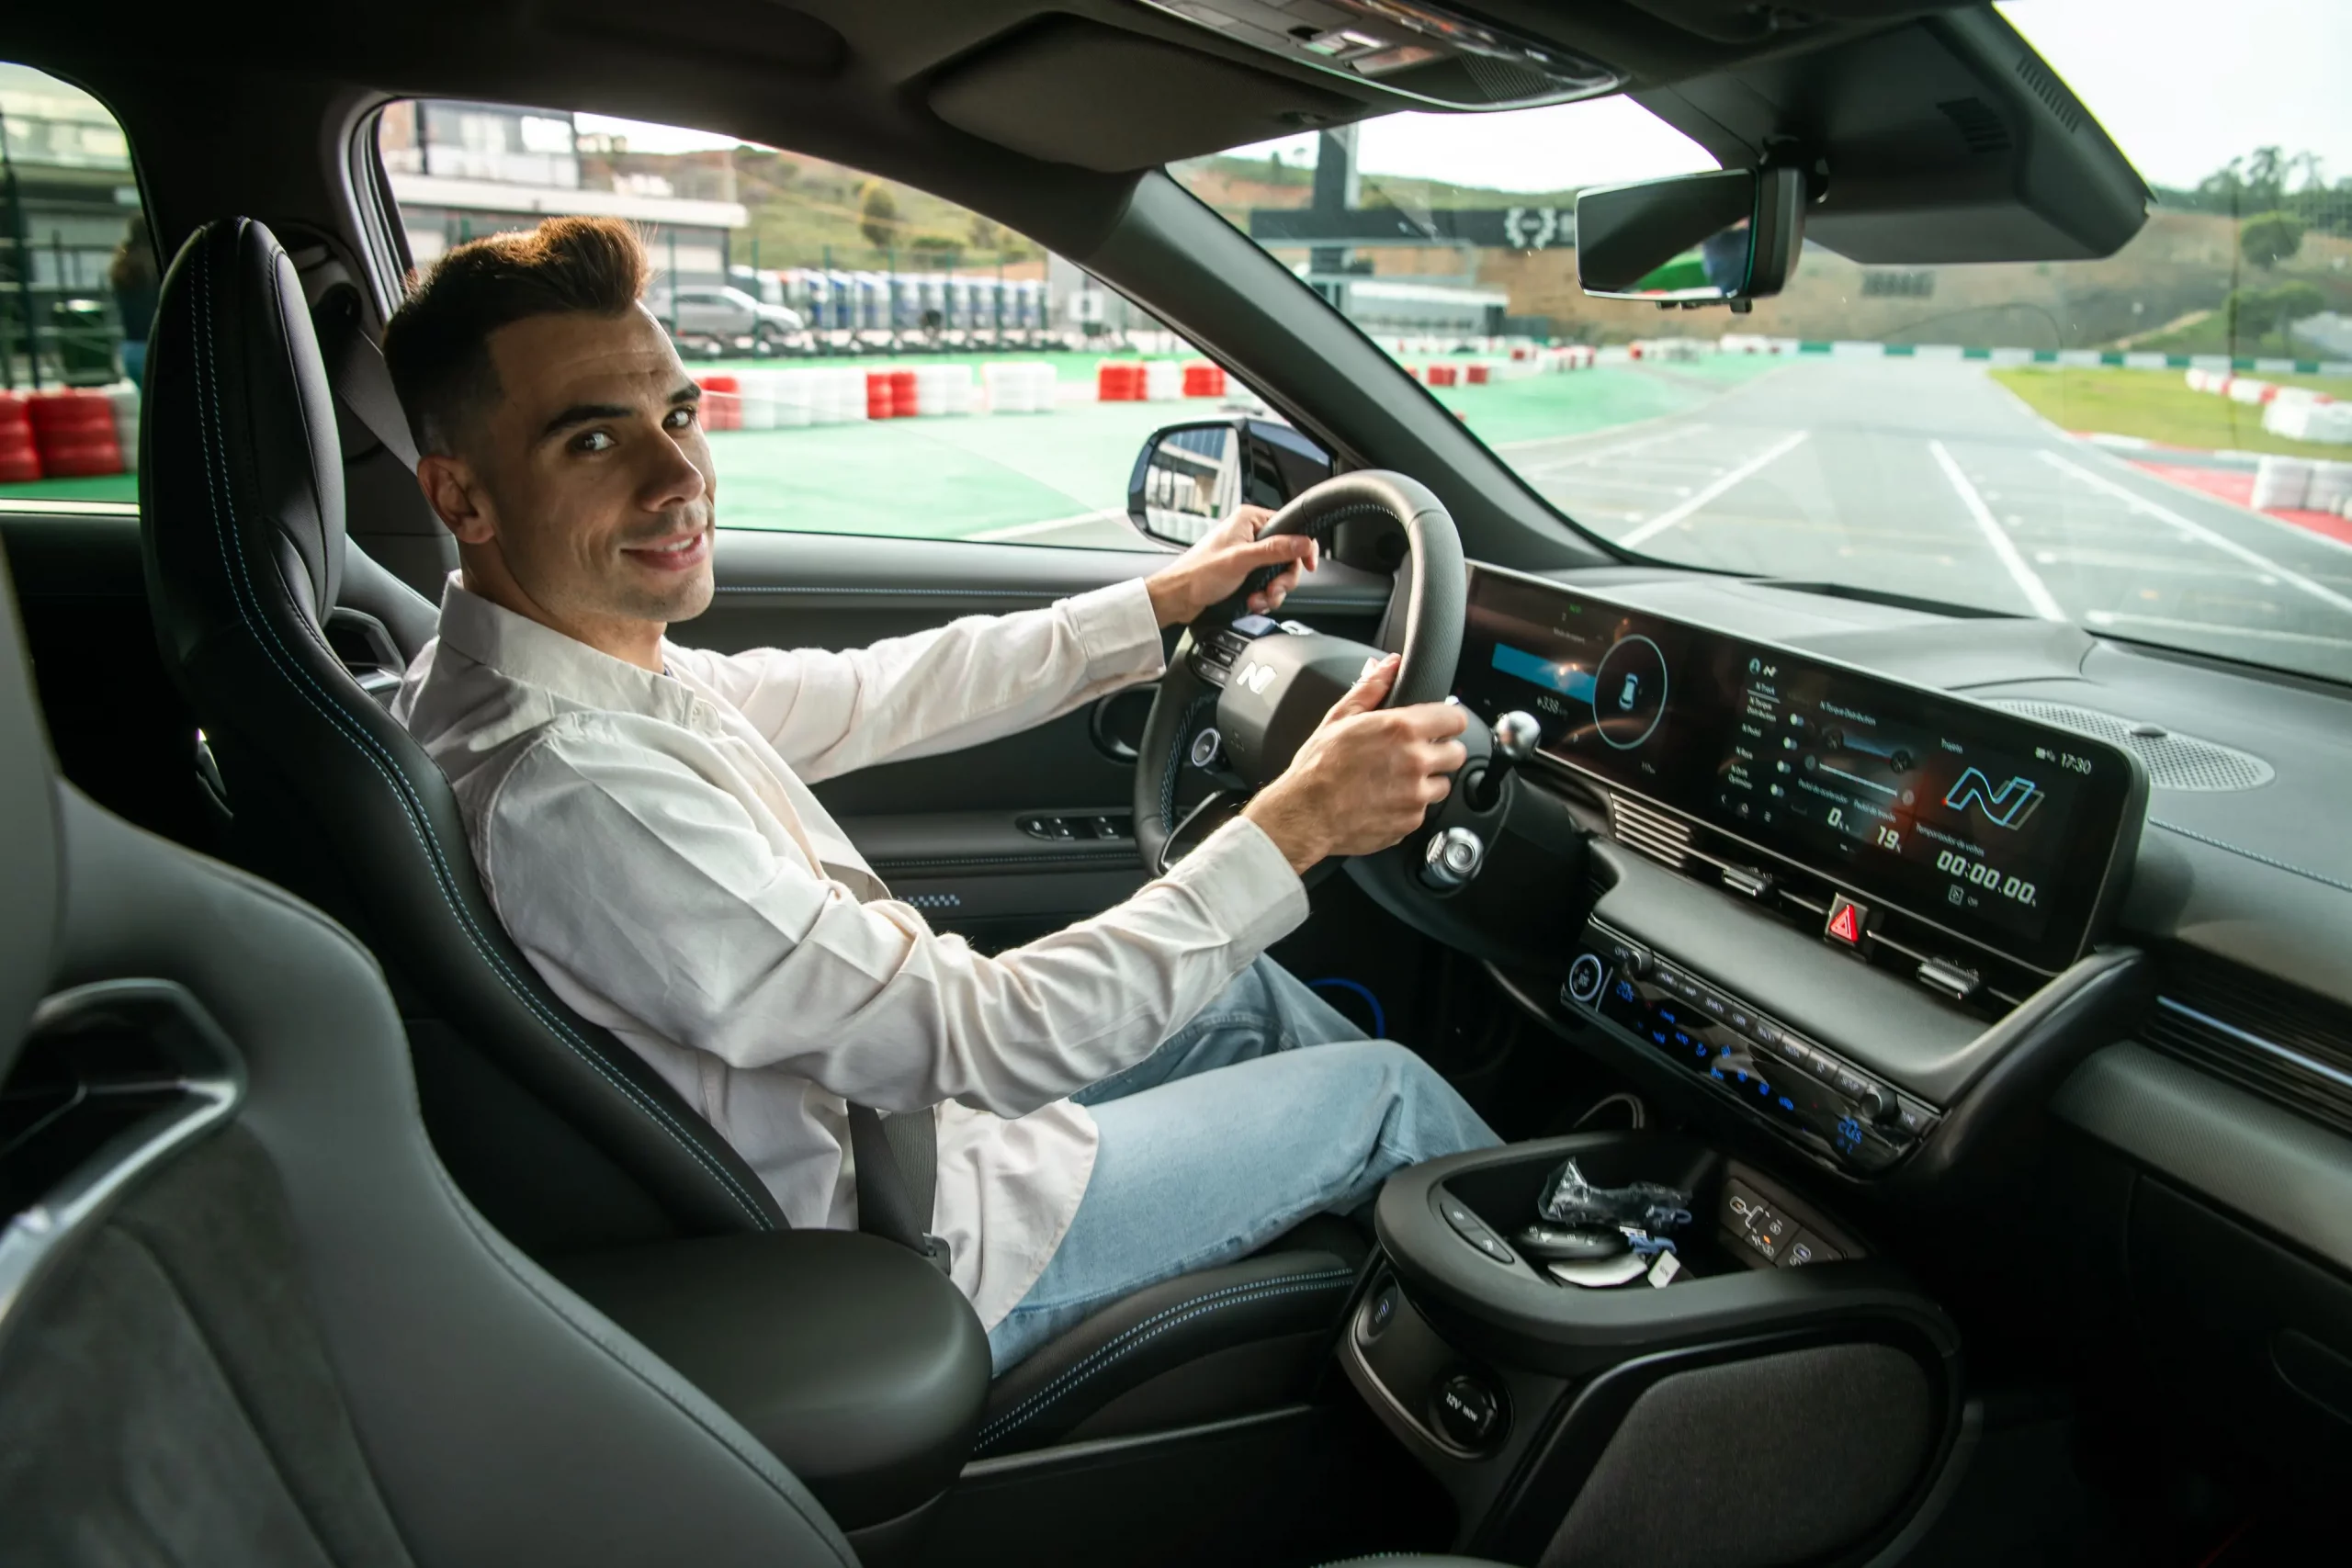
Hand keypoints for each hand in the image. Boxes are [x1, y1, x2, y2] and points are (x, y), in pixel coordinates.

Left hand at [1144, 505, 1318, 627]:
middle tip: (1273, 589)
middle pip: (1288, 555)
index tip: (1308, 565)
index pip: (1290, 527)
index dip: (1302, 548)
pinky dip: (1263, 597)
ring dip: (1272, 591)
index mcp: (1249, 520)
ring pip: (1278, 573)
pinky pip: (1267, 584)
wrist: (1177, 598)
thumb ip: (1275, 550)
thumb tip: (1304, 542)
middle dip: (1282, 578)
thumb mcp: (1241, 560)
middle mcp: (1250, 534)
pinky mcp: (1245, 572)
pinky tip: (1252, 601)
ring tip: (1258, 599)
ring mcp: (1248, 554)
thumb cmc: (1198, 573)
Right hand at [1243, 654, 1468, 874]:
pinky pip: (1423, 810)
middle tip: (1416, 755)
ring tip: (1395, 780)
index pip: (1456, 720)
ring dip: (1426, 782)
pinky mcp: (1411, 821)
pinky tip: (1385, 800)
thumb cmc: (1317, 767)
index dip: (1449, 722)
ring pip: (1442, 784)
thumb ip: (1371, 687)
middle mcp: (1415, 761)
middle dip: (1440, 752)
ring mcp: (1416, 795)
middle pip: (1457, 754)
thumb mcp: (1339, 718)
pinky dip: (1409, 806)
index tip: (1440, 727)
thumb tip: (1388, 665)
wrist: (1305, 814)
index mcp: (1402, 729)